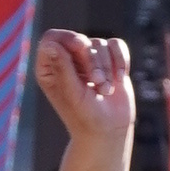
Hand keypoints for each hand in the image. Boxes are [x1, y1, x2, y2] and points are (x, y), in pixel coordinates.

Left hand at [34, 30, 135, 149]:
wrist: (109, 131)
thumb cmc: (85, 118)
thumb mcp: (73, 95)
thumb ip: (63, 68)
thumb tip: (51, 43)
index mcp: (49, 68)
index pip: (51, 39)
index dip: (68, 39)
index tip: (82, 47)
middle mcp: (66, 59)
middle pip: (79, 39)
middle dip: (92, 60)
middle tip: (96, 83)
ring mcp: (88, 58)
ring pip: (99, 43)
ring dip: (106, 68)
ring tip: (105, 91)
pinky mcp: (108, 59)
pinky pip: (116, 45)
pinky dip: (121, 60)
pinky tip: (119, 79)